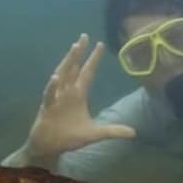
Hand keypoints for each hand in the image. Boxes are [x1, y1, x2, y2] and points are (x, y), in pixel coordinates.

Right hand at [23, 34, 135, 158]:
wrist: (51, 146)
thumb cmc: (70, 137)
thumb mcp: (95, 134)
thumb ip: (113, 131)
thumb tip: (134, 133)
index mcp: (78, 94)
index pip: (87, 72)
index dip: (93, 59)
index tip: (100, 44)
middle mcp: (67, 92)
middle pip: (74, 68)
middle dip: (79, 53)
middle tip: (84, 36)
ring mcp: (56, 98)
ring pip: (62, 75)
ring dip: (68, 61)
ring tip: (74, 48)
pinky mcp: (47, 108)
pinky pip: (49, 95)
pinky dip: (52, 87)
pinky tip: (55, 77)